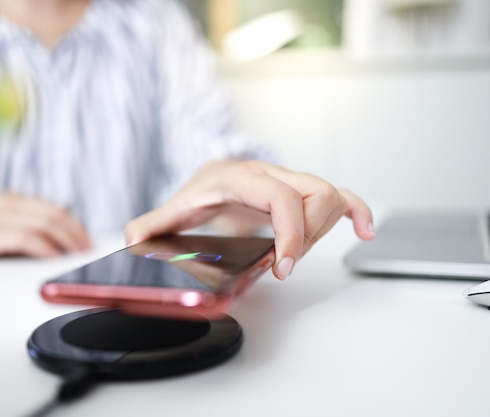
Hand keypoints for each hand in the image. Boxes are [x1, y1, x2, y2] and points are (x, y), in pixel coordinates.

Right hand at [0, 193, 91, 260]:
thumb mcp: (3, 234)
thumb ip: (29, 233)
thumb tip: (65, 247)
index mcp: (13, 201)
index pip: (56, 210)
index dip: (77, 227)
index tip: (89, 244)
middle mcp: (7, 204)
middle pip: (56, 215)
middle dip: (78, 235)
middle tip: (89, 253)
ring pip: (46, 224)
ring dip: (68, 243)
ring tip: (77, 258)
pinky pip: (27, 239)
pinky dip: (47, 250)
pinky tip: (55, 260)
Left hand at [125, 160, 374, 279]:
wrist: (214, 174)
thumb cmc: (200, 191)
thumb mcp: (176, 207)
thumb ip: (153, 224)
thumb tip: (131, 239)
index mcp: (242, 178)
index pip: (280, 196)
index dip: (290, 232)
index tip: (284, 266)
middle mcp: (271, 174)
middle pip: (314, 194)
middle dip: (306, 234)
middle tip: (283, 263)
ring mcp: (290, 181)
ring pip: (329, 196)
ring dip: (320, 231)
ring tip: (293, 253)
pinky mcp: (302, 192)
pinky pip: (340, 195)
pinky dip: (357, 211)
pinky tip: (366, 230)